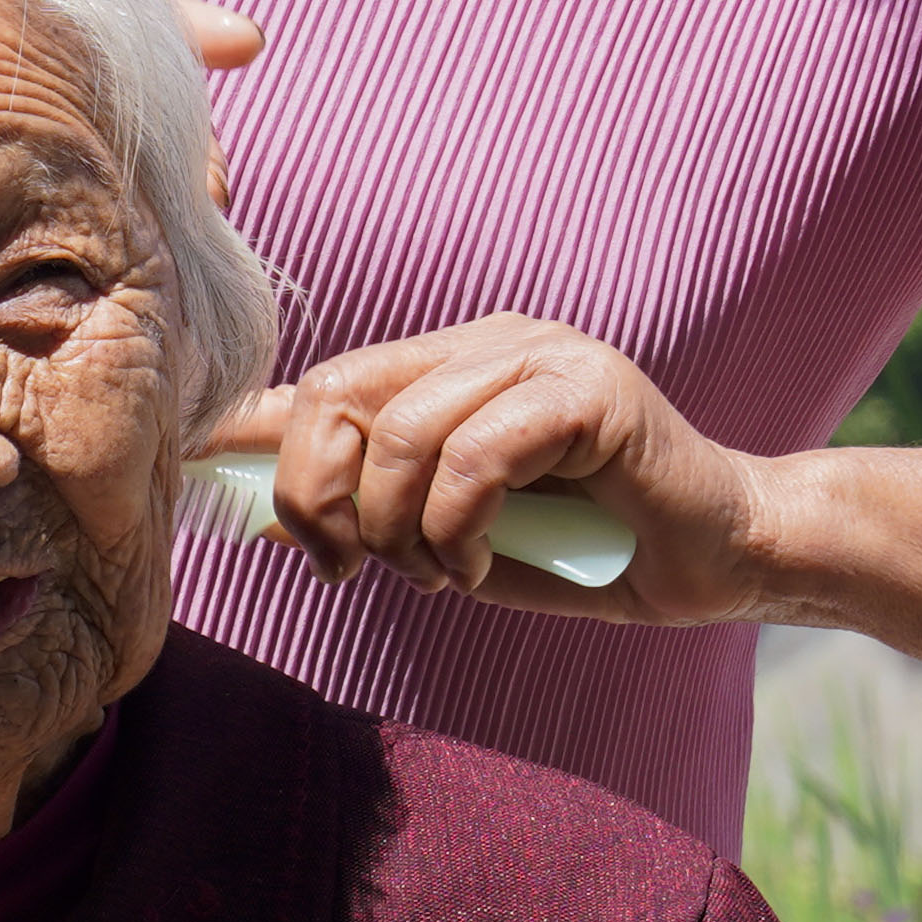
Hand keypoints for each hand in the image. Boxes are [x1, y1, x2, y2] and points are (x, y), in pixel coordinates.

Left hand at [213, 319, 758, 624]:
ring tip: (442, 577)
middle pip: (337, 392)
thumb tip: (272, 521)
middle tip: (354, 569)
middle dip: (320, 496)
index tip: (196, 478)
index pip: (323, 381)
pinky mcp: (589, 388)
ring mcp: (540, 355)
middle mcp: (487, 344)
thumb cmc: (596, 554)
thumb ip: (378, 523)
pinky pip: (476, 453)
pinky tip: (481, 565)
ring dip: (400, 530)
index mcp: (450, 368)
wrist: (725, 556)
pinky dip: (458, 527)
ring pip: (402, 430)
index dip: (251, 429)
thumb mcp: (459, 545)